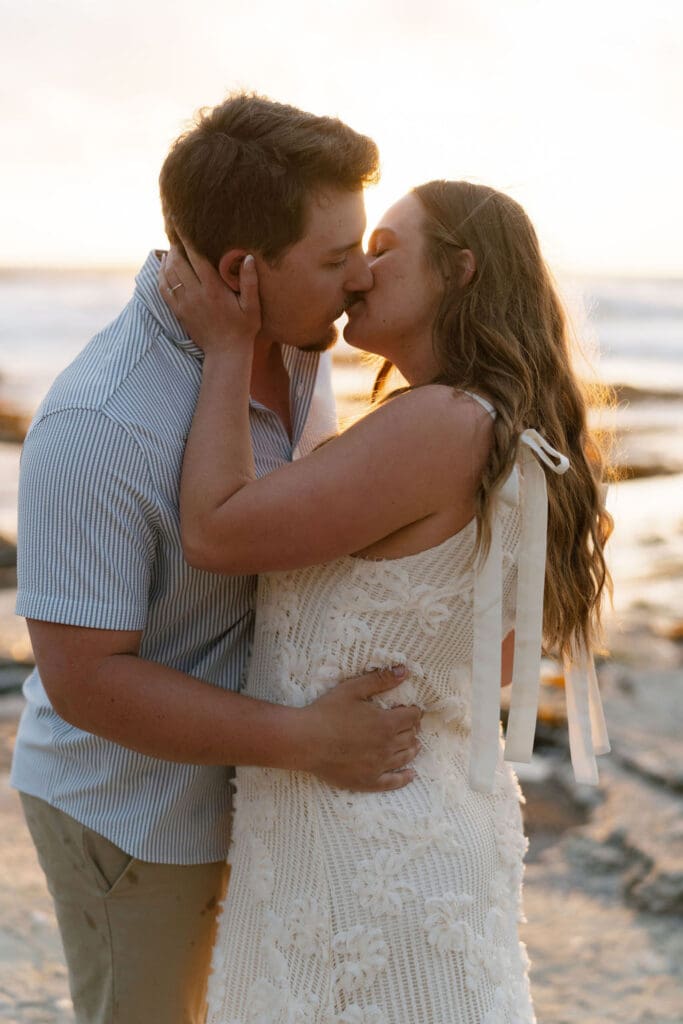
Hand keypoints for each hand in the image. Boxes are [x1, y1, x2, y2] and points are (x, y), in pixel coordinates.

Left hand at [158, 238, 260, 350]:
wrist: (226, 353)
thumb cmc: (243, 329)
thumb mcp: (252, 306)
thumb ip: (250, 282)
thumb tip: (248, 258)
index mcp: (213, 289)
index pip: (196, 257)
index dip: (187, 238)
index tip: (182, 223)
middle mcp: (196, 294)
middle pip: (178, 262)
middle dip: (176, 246)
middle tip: (178, 234)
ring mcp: (184, 303)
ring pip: (168, 274)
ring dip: (168, 259)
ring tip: (172, 249)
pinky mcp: (178, 311)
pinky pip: (163, 289)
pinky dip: (161, 275)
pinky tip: (164, 267)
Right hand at [300, 667, 421, 791]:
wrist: (305, 741)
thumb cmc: (327, 712)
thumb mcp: (353, 689)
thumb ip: (380, 680)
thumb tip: (404, 671)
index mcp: (386, 723)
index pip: (412, 717)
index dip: (414, 712)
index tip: (412, 709)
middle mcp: (387, 746)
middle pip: (410, 737)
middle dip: (413, 729)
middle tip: (409, 725)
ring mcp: (379, 766)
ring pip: (405, 757)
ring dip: (412, 748)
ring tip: (414, 745)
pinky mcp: (368, 781)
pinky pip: (393, 782)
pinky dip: (405, 778)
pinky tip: (411, 774)